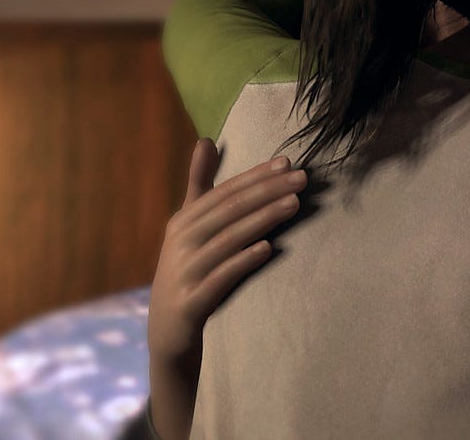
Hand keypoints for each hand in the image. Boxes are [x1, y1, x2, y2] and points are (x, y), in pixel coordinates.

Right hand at [146, 138, 306, 439]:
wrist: (166, 331)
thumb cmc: (188, 270)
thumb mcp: (190, 227)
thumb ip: (199, 184)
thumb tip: (206, 139)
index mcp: (184, 221)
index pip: (225, 192)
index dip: (256, 176)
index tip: (288, 162)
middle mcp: (181, 242)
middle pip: (229, 211)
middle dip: (267, 191)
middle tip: (303, 179)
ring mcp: (184, 271)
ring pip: (227, 239)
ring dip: (262, 219)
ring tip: (294, 205)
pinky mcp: (190, 301)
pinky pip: (220, 277)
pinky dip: (243, 261)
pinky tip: (268, 249)